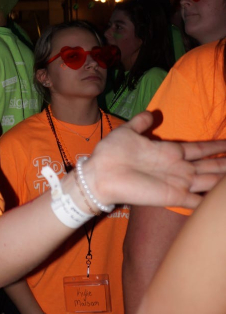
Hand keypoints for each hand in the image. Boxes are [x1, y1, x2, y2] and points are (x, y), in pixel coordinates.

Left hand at [87, 112, 225, 208]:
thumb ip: (141, 123)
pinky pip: (197, 200)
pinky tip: (221, 200)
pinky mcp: (172, 197)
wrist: (99, 174)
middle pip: (210, 164)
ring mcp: (177, 182)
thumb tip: (153, 113)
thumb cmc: (111, 153)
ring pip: (209, 181)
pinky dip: (211, 200)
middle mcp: (178, 167)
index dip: (215, 145)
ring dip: (222, 180)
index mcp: (169, 151)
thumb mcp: (128, 131)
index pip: (199, 148)